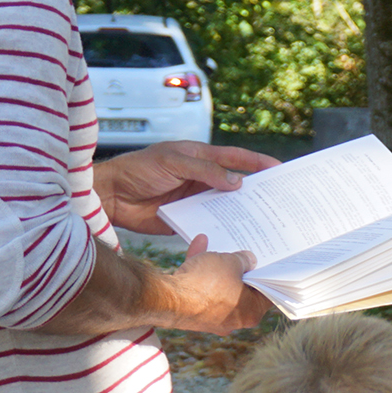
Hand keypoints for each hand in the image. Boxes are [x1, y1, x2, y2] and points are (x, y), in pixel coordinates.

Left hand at [93, 141, 276, 235]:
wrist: (111, 196)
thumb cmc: (138, 170)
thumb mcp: (172, 162)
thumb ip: (205, 170)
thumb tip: (238, 181)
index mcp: (200, 158)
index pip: (236, 158)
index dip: (258, 162)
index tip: (280, 168)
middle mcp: (202, 178)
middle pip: (236, 184)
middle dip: (257, 191)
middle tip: (280, 199)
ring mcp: (196, 199)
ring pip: (227, 206)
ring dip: (244, 212)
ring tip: (267, 220)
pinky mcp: (189, 218)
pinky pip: (213, 223)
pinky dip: (226, 228)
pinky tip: (240, 234)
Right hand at [168, 235, 269, 333]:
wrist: (167, 299)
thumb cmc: (207, 284)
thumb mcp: (230, 263)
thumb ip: (243, 260)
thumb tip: (250, 259)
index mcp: (251, 313)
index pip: (266, 293)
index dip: (266, 275)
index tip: (267, 263)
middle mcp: (233, 319)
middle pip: (241, 289)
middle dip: (239, 268)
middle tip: (243, 252)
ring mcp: (211, 317)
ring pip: (218, 287)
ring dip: (216, 265)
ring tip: (217, 245)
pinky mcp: (191, 311)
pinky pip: (200, 287)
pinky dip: (199, 269)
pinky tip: (198, 245)